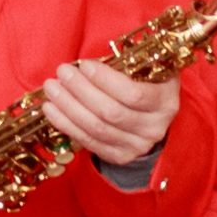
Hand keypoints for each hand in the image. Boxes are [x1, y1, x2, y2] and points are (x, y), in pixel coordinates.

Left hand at [35, 57, 179, 176]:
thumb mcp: (147, 71)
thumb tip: (88, 60)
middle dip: (81, 90)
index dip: (105, 79)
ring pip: (96, 128)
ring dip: (68, 107)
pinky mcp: (119, 156)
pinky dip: (66, 124)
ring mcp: (136, 145)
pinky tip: (51, 109)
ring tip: (51, 88)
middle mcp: (154, 127)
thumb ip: (128, 63)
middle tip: (62, 72)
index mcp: (165, 102)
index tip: (84, 65)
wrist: (152, 120)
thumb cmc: (145, 85)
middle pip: (110, 112)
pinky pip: (88, 141)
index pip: (133, 94)